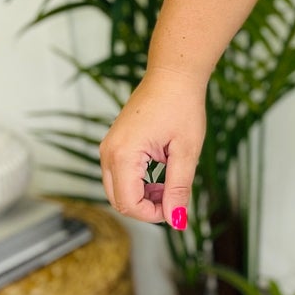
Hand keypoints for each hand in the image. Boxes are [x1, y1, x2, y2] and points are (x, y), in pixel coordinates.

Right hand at [99, 68, 206, 229]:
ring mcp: (108, 147)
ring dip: (142, 196)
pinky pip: (119, 176)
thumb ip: (179, 187)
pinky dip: (138, 183)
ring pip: (117, 190)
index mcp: (123, 154)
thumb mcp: (186, 151)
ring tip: (170, 184)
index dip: (153, 215)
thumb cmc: (181, 106)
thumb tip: (176, 219)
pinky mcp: (114, 145)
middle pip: (118, 200)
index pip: (129, 203)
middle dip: (147, 208)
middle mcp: (108, 152)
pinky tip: (161, 175)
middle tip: (174, 198)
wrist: (173, 76)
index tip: (176, 209)